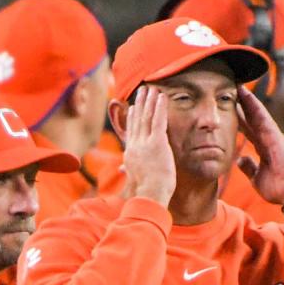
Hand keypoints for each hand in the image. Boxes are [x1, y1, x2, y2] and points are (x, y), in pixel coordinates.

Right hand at [122, 86, 174, 206]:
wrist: (149, 195)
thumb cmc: (145, 192)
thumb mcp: (134, 180)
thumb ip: (128, 171)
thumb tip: (121, 170)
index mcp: (130, 154)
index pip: (131, 132)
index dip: (132, 118)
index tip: (132, 108)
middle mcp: (135, 145)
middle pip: (137, 120)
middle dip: (139, 104)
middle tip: (141, 91)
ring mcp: (145, 143)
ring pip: (147, 117)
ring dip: (149, 100)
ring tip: (151, 88)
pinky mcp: (157, 143)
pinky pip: (158, 120)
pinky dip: (160, 107)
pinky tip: (161, 96)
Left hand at [235, 85, 283, 205]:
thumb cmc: (279, 188)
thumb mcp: (257, 178)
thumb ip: (249, 168)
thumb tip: (240, 160)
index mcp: (264, 148)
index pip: (249, 130)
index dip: (240, 119)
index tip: (230, 109)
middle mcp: (269, 139)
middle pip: (252, 119)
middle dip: (242, 106)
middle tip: (231, 92)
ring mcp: (273, 137)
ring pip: (258, 115)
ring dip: (248, 101)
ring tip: (238, 87)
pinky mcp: (276, 137)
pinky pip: (264, 118)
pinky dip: (255, 106)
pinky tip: (247, 95)